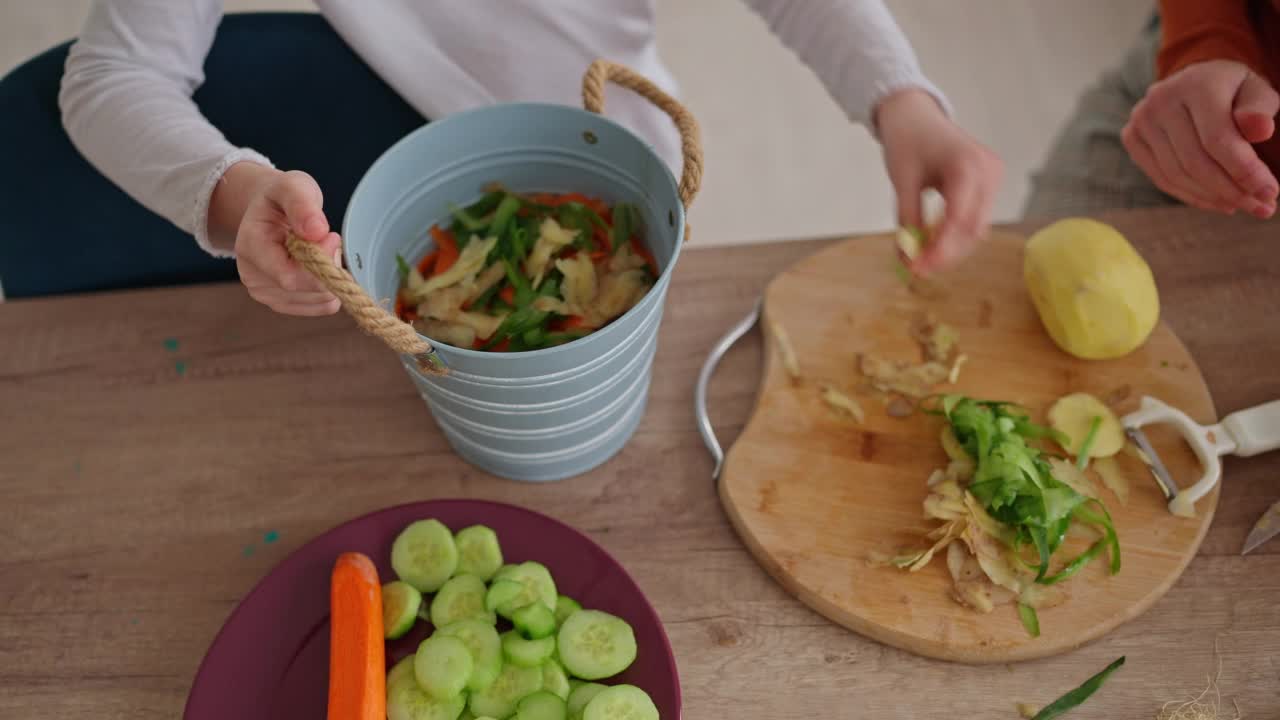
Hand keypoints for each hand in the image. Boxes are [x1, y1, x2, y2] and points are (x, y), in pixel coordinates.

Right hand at [212, 164, 343, 315]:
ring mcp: (265, 294)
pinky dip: (330, 287)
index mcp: (250, 247)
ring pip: (319, 300)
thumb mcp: (292, 186)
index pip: (290, 276)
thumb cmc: (280, 198)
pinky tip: (320, 266)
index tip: (332, 236)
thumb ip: (302, 205)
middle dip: (329, 266)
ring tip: (319, 249)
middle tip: (328, 239)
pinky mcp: (282, 303)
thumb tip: (317, 231)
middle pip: (308, 290)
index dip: (320, 262)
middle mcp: (252, 277)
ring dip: (331, 276)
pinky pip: (321, 306)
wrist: (267, 212)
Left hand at [875, 88, 1003, 274]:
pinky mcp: (989, 183)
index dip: (940, 249)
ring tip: (921, 257)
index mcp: (967, 165)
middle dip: (945, 254)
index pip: (959, 220)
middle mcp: (988, 171)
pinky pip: (976, 217)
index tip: (917, 268)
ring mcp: (993, 177)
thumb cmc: (907, 141)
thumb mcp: (902, 181)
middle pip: (973, 229)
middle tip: (916, 269)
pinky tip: (933, 240)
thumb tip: (908, 257)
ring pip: (977, 228)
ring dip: (951, 247)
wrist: (915, 115)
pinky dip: (955, 234)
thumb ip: (908, 220)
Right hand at [1121, 59, 1278, 217]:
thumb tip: (1261, 130)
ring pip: (1177, 175)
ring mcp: (1141, 120)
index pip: (1218, 139)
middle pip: (1195, 161)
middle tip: (1260, 207)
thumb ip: (1260, 109)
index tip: (1270, 193)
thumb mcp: (1256, 91)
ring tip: (1241, 205)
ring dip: (1212, 197)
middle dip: (1230, 190)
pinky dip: (1191, 196)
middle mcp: (1161, 100)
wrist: (1195, 81)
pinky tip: (1216, 201)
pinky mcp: (1132, 137)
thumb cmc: (1232, 90)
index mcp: (1196, 84)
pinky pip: (1162, 178)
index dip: (1244, 171)